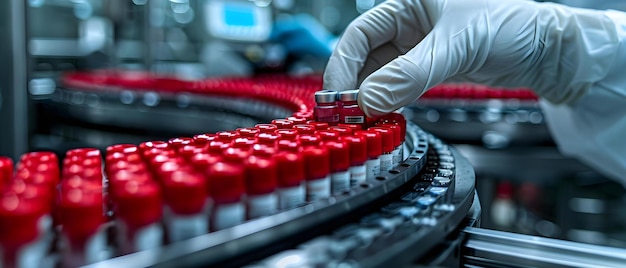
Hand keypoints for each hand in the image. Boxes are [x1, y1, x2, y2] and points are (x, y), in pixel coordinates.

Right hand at [323, 0, 622, 116]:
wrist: (542, 50)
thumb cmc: (510, 26)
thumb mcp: (456, 46)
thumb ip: (410, 74)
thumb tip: (370, 99)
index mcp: (407, 3)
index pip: (360, 34)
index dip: (344, 65)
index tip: (339, 96)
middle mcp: (406, 23)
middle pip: (363, 56)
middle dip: (353, 85)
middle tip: (346, 114)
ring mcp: (415, 47)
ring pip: (378, 74)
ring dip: (369, 97)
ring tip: (363, 118)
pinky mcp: (426, 67)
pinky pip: (396, 85)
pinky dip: (388, 101)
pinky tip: (384, 113)